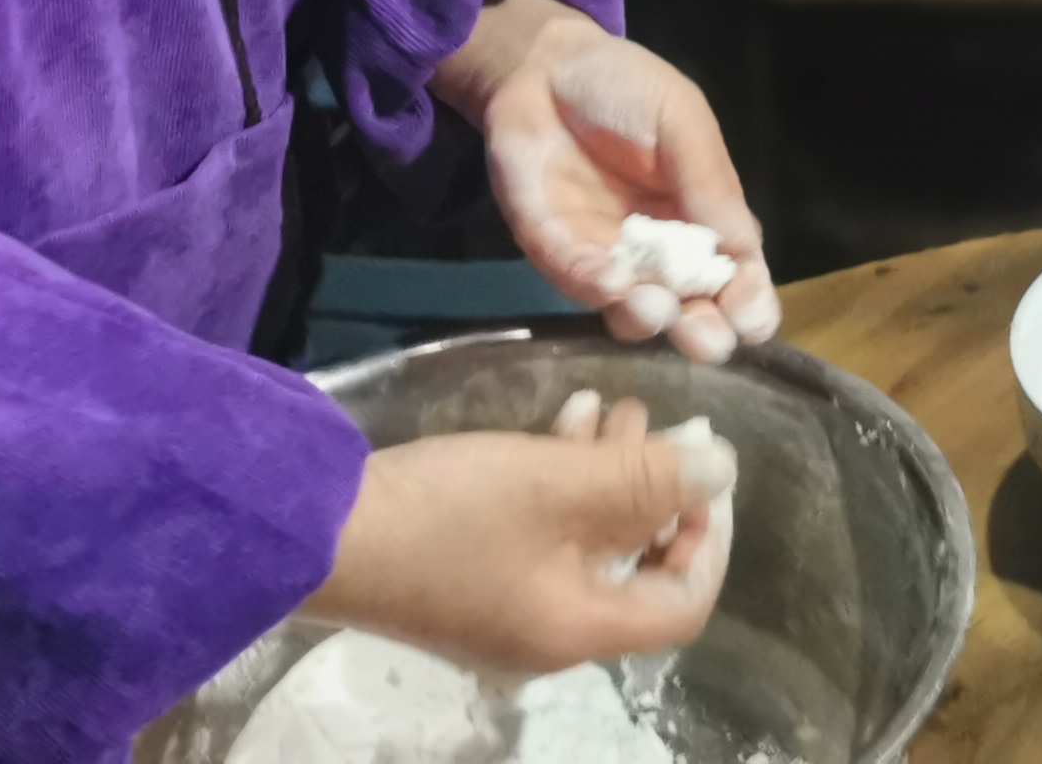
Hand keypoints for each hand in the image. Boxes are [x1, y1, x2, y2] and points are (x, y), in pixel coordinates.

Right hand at [302, 396, 734, 672]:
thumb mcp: (559, 482)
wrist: (320, 535)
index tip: (704, 472)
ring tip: (609, 406)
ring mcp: (502, 613)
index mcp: (578, 630)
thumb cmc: (450, 514)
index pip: (681, 606)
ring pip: (587, 545)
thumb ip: (648, 477)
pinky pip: (541, 539)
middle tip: (655, 421)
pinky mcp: (467, 581)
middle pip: (635, 572)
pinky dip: (562, 486)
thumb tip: (720, 472)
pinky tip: (559, 423)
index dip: (708, 539)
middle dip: (654, 490)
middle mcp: (547, 636)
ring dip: (608, 476)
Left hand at [435, 0, 778, 362]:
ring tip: (657, 307)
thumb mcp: (680, 119)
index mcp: (704, 218)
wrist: (542, 67)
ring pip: (633, 309)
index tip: (755, 322)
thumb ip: (708, 179)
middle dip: (702, 331)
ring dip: (647, 316)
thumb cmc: (625, 87)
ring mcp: (607, 256)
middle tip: (710, 342)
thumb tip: (745, 247)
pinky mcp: (555, 251)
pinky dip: (597, 286)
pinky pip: (578, 280)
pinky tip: (612, 282)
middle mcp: (660, 252)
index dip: (748, 299)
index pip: (736, 272)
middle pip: (689, 307)